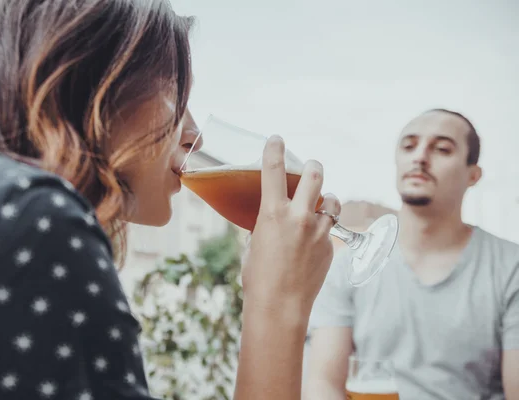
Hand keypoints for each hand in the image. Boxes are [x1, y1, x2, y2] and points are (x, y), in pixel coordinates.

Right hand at [241, 135, 339, 321]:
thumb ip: (268, 224)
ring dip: (326, 198)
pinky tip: (312, 243)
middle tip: (310, 167)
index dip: (275, 149)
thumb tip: (275, 218)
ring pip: (332, 200)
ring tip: (319, 205)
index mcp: (272, 213)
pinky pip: (329, 228)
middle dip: (313, 166)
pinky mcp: (330, 246)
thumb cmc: (258, 277)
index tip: (276, 139)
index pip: (272, 170)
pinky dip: (322, 229)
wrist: (280, 306)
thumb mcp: (256, 243)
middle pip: (315, 174)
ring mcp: (318, 231)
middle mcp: (298, 216)